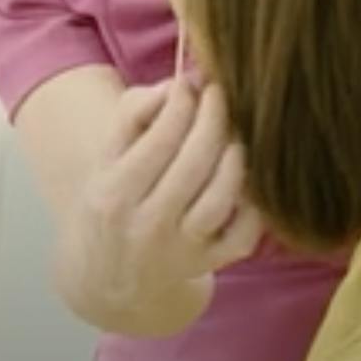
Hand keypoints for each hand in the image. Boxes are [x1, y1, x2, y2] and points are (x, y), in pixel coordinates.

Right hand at [56, 79, 265, 334]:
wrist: (111, 278)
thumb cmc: (115, 202)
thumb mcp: (107, 159)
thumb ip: (132, 113)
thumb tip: (177, 86)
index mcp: (114, 195)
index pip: (159, 139)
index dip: (182, 103)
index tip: (193, 83)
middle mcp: (147, 227)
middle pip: (194, 163)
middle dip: (214, 119)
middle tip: (221, 94)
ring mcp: (180, 251)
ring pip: (221, 196)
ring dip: (235, 156)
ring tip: (233, 132)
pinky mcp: (208, 265)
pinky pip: (244, 232)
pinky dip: (253, 202)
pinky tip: (245, 176)